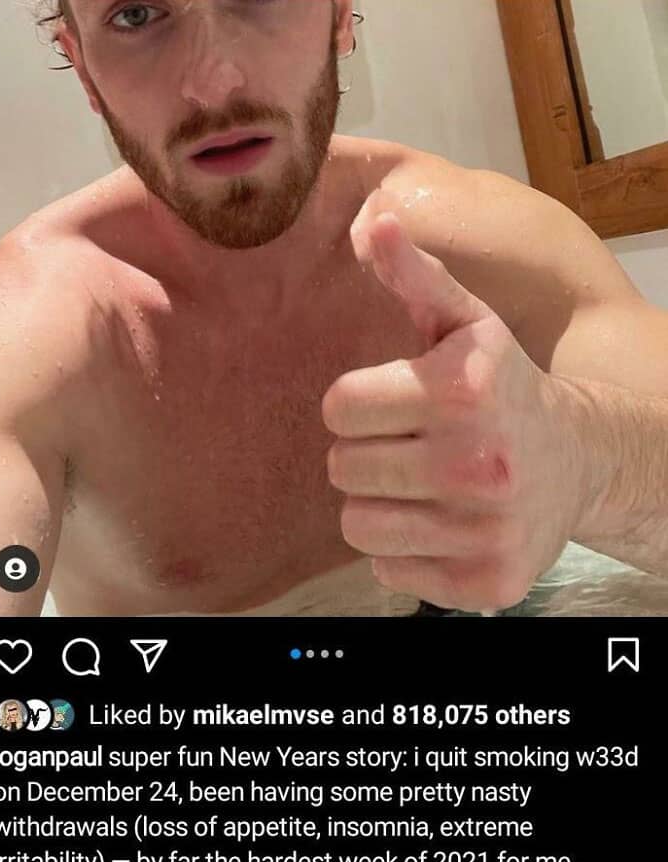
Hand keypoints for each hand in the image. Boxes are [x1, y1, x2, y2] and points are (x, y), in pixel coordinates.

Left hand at [322, 209, 591, 611]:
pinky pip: (389, 572)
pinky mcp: (483, 582)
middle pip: (344, 469)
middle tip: (406, 450)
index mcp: (461, 391)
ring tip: (418, 490)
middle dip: (365, 456)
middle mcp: (475, 463)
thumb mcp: (468, 325)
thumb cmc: (503, 389)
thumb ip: (415, 277)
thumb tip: (371, 223)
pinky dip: (404, 554)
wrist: (580, 462)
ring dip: (378, 507)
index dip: (355, 406)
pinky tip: (440, 526)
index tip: (389, 407)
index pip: (339, 409)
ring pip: (359, 527)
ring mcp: (483, 530)